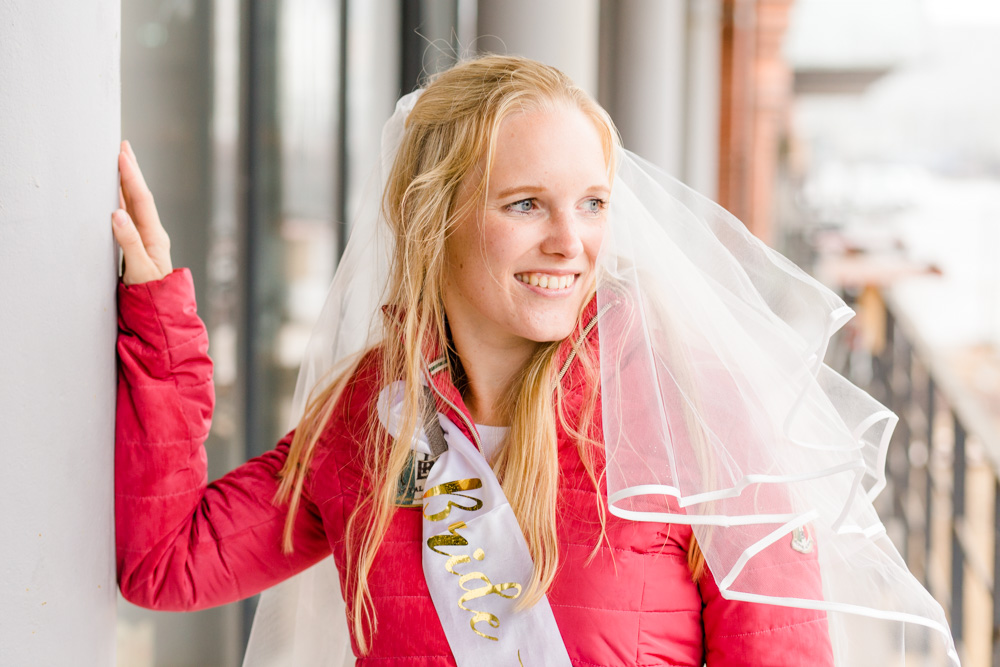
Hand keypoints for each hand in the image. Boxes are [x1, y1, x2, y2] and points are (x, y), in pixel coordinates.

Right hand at [112, 141, 172, 284]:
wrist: (158, 312)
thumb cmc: (150, 294)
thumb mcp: (139, 270)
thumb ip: (128, 243)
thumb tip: (116, 214)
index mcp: (155, 236)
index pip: (142, 200)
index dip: (131, 177)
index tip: (121, 155)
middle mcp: (151, 233)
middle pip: (139, 196)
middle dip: (131, 171)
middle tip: (123, 146)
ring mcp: (145, 238)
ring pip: (133, 203)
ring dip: (126, 182)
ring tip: (119, 161)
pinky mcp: (136, 244)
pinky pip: (128, 215)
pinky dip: (120, 199)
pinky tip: (114, 191)